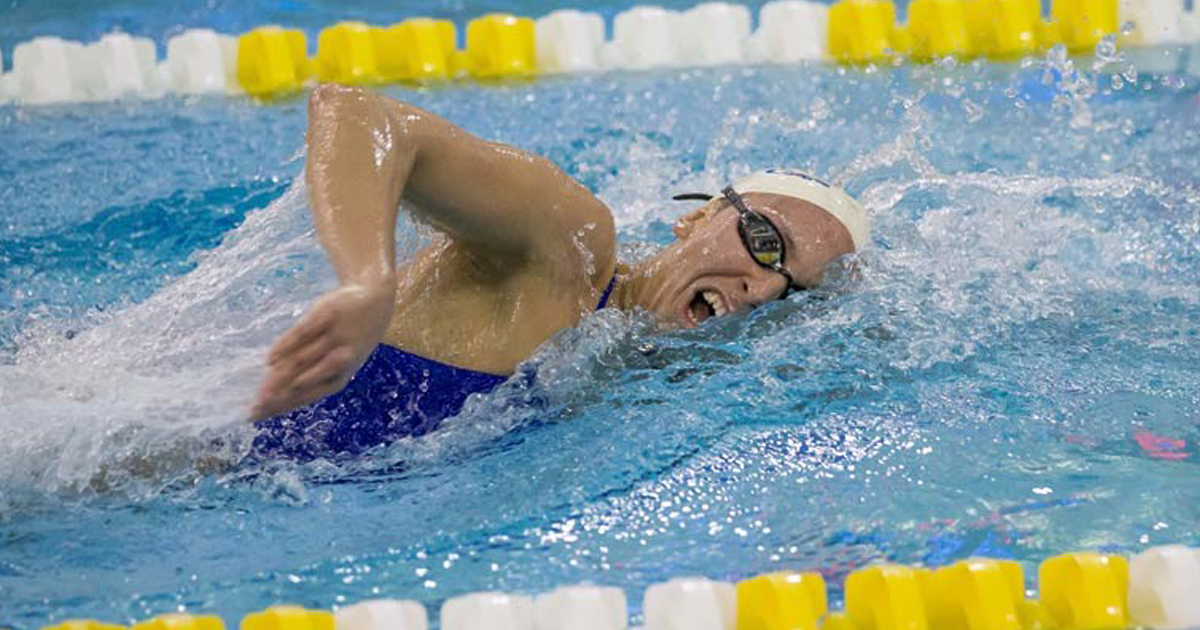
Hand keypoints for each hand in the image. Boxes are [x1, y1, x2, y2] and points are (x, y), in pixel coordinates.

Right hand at [251, 280, 394, 420]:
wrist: (375, 300)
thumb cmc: (346, 337)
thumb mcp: (335, 358)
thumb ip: (309, 374)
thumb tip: (273, 391)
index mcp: (341, 376)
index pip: (307, 394)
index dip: (283, 404)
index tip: (259, 414)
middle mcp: (340, 358)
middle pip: (304, 379)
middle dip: (280, 395)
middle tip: (258, 406)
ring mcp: (334, 335)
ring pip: (303, 360)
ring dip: (281, 377)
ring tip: (263, 391)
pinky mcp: (328, 313)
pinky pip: (304, 332)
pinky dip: (287, 346)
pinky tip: (271, 358)